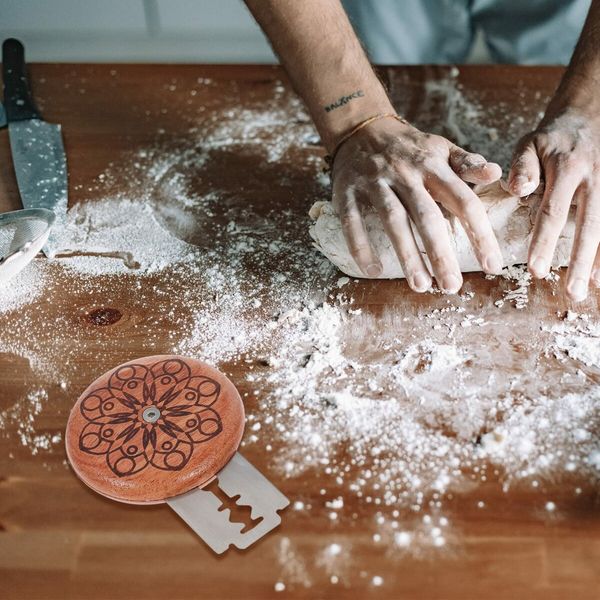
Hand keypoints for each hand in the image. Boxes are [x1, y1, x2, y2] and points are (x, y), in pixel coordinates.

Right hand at [330, 117, 503, 291]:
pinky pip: (352, 220)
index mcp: (433, 165)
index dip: (479, 234)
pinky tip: (373, 270)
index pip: (464, 201)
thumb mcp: (441, 149)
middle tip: (452, 287)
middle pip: (427, 216)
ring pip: (393, 220)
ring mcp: (374, 182)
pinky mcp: (346, 190)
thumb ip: (467, 164)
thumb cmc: (409, 147)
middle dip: (441, 254)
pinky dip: (360, 245)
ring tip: (421, 286)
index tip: (493, 266)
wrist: (362, 127)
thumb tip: (496, 174)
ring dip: (406, 255)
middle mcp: (405, 173)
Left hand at [508, 109, 599, 300]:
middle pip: (590, 225)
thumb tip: (517, 190)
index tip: (535, 269)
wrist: (591, 114)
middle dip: (580, 260)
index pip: (553, 211)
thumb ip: (523, 167)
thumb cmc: (553, 138)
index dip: (544, 241)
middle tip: (572, 292)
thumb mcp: (531, 143)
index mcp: (568, 168)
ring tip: (591, 288)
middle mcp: (596, 178)